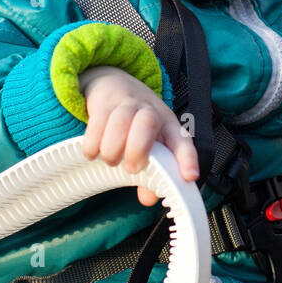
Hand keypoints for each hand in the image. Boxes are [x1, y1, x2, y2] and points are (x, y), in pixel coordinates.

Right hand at [79, 66, 199, 205]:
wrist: (114, 83)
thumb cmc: (137, 123)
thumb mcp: (151, 144)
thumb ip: (152, 173)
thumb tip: (148, 199)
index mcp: (169, 126)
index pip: (182, 141)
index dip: (187, 159)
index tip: (188, 177)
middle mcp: (151, 112)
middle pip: (147, 123)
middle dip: (137, 148)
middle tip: (130, 168)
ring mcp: (127, 104)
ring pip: (121, 120)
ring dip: (112, 147)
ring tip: (110, 161)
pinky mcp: (104, 103)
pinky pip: (97, 121)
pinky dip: (93, 142)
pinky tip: (92, 153)